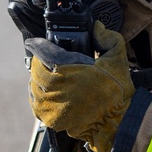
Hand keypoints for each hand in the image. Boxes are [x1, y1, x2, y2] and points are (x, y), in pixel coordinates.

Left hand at [27, 22, 133, 151]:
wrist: (118, 124)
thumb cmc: (117, 93)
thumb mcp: (118, 59)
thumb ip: (107, 38)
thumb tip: (97, 27)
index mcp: (65, 70)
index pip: (41, 51)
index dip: (37, 45)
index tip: (34, 42)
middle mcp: (53, 88)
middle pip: (35, 69)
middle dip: (40, 62)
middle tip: (48, 60)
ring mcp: (50, 105)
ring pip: (34, 85)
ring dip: (39, 79)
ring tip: (50, 75)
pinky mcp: (50, 119)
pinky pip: (37, 103)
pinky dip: (40, 96)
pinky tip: (49, 92)